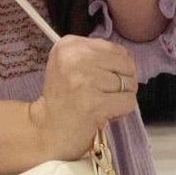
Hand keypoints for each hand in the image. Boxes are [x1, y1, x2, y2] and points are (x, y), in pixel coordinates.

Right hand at [27, 35, 138, 160]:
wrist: (46, 130)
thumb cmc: (62, 99)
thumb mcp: (70, 65)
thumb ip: (96, 56)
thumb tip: (129, 59)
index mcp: (70, 45)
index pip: (116, 49)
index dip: (116, 68)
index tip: (99, 81)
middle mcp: (76, 57)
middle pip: (126, 65)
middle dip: (123, 82)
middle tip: (104, 95)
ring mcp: (86, 80)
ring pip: (129, 83)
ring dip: (122, 98)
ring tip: (103, 105)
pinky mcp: (95, 102)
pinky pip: (128, 101)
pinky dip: (121, 111)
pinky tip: (105, 114)